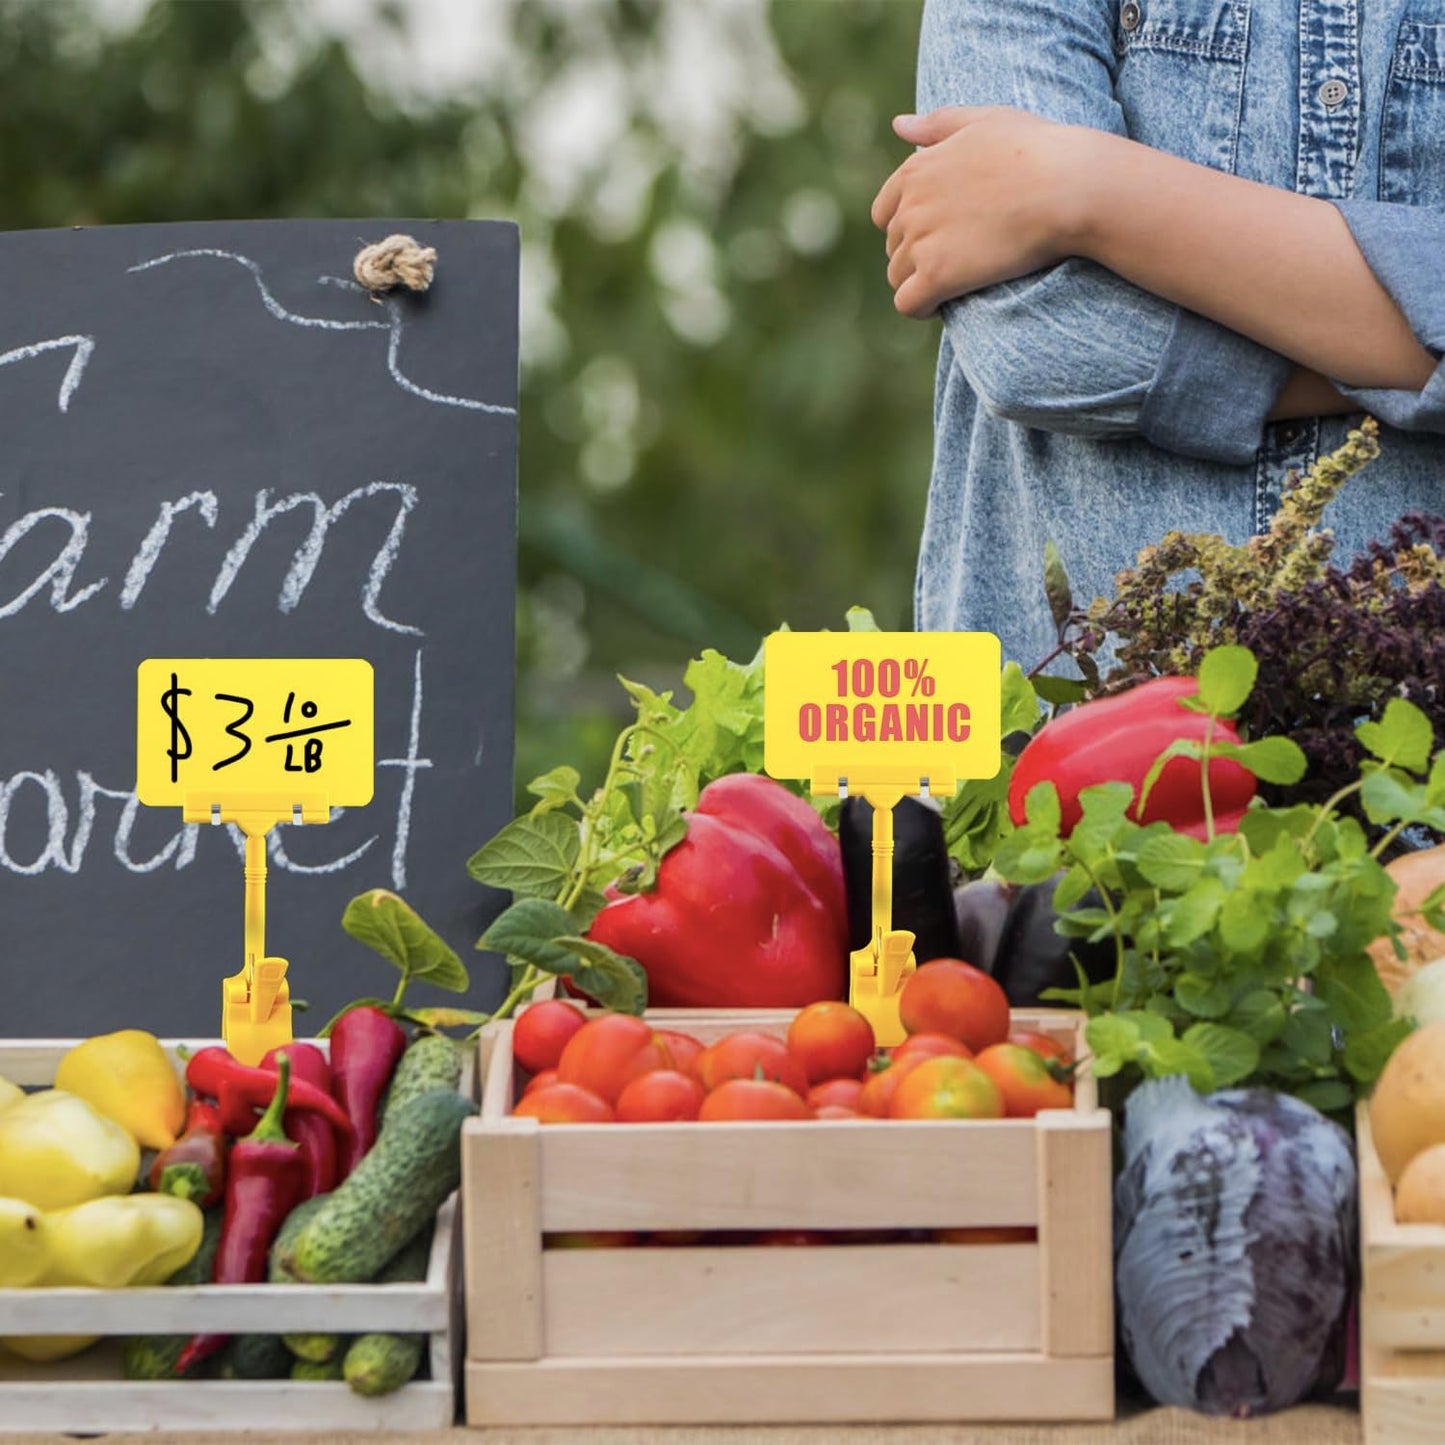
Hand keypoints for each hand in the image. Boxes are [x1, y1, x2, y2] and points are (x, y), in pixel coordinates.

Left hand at [871, 106, 1085, 317]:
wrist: (1068, 186)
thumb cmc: (1036, 148)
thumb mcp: (985, 120)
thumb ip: (938, 125)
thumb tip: (899, 125)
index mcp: (915, 170)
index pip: (885, 213)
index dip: (909, 229)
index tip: (939, 236)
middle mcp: (910, 206)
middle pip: (894, 247)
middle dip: (917, 256)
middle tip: (957, 261)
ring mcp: (921, 241)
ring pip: (898, 277)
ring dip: (919, 283)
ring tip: (953, 284)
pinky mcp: (937, 275)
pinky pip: (907, 304)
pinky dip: (920, 308)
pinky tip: (940, 306)